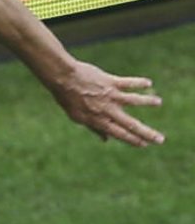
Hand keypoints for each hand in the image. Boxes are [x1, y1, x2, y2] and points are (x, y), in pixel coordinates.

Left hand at [49, 61, 164, 146]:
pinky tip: (149, 82)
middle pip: (131, 125)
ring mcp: (110, 96)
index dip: (133, 140)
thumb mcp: (78, 117)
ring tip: (158, 102)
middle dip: (147, 133)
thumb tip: (106, 140)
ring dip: (148, 102)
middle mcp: (107, 110)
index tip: (144, 145)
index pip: (120, 134)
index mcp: (99, 120)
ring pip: (135, 101)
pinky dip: (139, 83)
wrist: (62, 78)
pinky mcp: (111, 82)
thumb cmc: (68, 98)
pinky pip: (129, 83)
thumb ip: (94, 128)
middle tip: (161, 139)